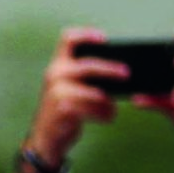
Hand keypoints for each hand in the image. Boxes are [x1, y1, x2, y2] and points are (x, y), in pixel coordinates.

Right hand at [27, 30, 125, 167]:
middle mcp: (54, 74)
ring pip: (94, 92)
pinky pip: (92, 109)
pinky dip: (104, 114)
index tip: (104, 39)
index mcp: (58, 64)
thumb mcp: (69, 87)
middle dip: (110, 69)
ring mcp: (57, 92)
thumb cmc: (64, 109)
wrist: (46, 137)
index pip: (68, 39)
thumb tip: (120, 72)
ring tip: (113, 109)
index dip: (86, 35)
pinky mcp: (63, 109)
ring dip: (108, 102)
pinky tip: (107, 118)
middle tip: (127, 74)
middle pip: (88, 65)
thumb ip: (85, 76)